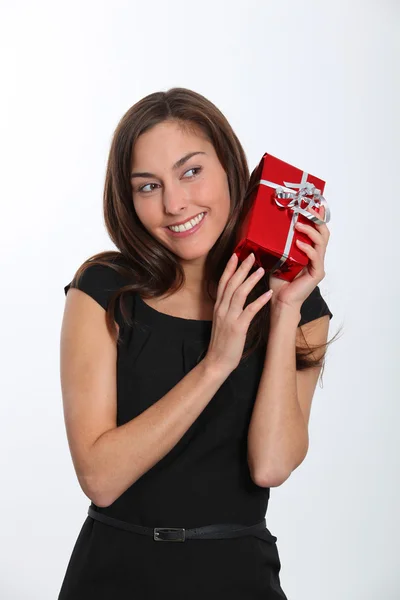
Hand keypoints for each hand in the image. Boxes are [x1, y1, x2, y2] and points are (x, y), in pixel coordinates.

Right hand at [204, 252, 272, 374]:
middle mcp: (222, 309)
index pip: (223, 282)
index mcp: (219, 306)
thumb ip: (227, 308)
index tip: (236, 255)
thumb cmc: (222, 342)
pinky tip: (269, 293)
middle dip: (241, 268)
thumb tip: (235, 297)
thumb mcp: (222, 321)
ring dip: (251, 280)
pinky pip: (249, 310)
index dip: (229, 268)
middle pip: (231, 283)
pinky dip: (259, 301)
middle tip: (251, 255)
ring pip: (239, 293)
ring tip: (261, 269)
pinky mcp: (238, 327)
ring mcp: (229, 317)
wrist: (217, 361)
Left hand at [269, 205, 329, 310]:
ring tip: (298, 224)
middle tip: (305, 209)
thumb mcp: (276, 256)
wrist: (279, 301)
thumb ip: (276, 244)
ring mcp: (318, 265)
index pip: (316, 230)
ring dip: (310, 230)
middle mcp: (316, 256)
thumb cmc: (278, 281)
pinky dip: (307, 248)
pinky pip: (315, 257)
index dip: (315, 216)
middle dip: (316, 218)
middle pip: (323, 232)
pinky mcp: (316, 273)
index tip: (310, 202)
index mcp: (309, 251)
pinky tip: (298, 243)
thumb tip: (267, 226)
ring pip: (322, 242)